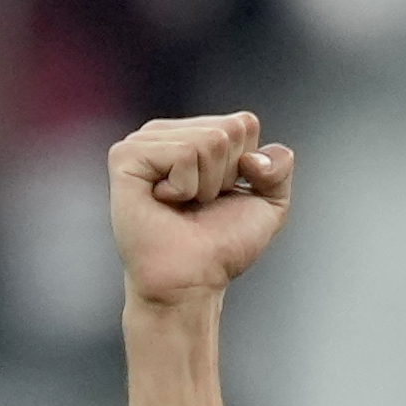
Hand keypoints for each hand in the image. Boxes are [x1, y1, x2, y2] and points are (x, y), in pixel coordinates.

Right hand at [108, 113, 294, 308]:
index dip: (247, 168)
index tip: (223, 197)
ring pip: (209, 141)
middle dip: (227, 175)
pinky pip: (183, 153)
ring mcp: (144, 142)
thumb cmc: (221, 246)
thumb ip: (279, 165)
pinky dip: (185, 186)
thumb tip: (252, 156)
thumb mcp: (269, 202)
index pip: (245, 124)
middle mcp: (167, 133)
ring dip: (206, 185)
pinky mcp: (126, 156)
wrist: (191, 281)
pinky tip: (164, 202)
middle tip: (200, 203)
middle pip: (230, 129)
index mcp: (194, 134)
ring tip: (182, 205)